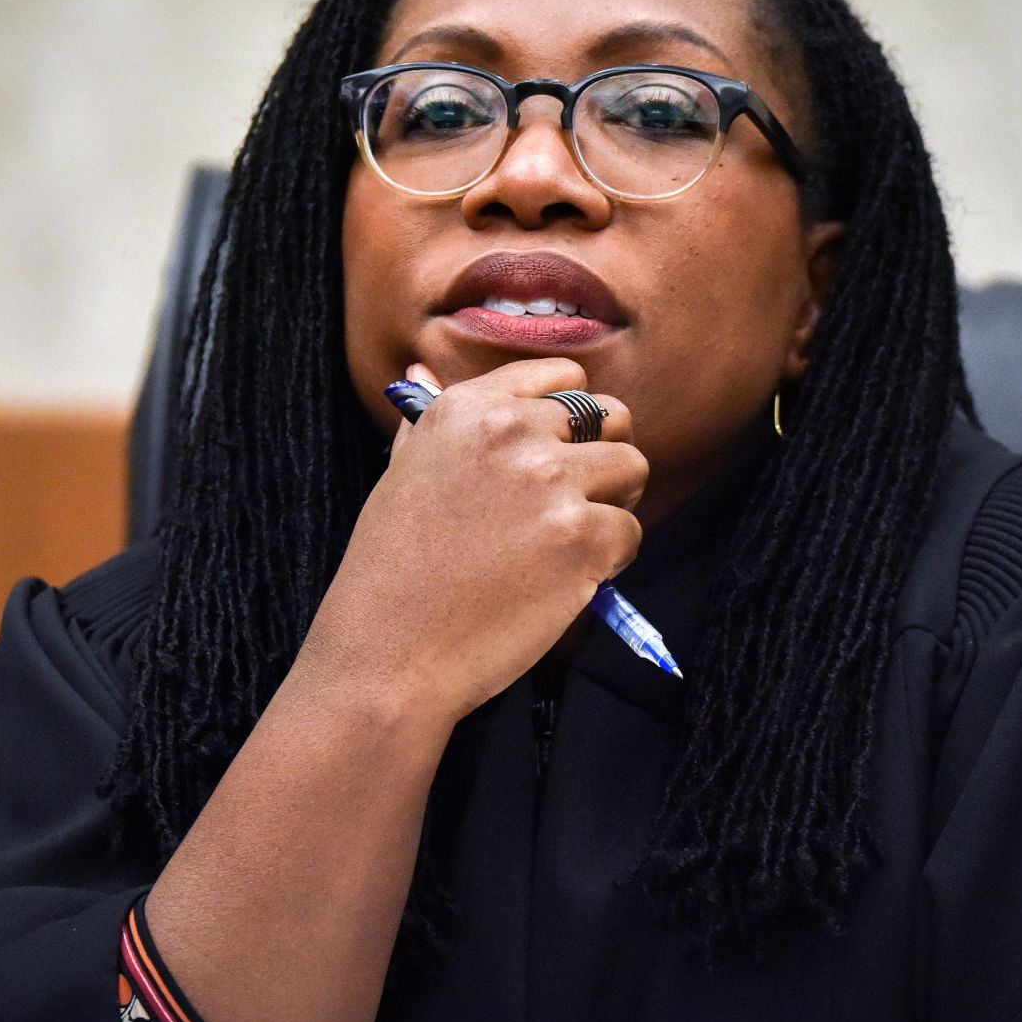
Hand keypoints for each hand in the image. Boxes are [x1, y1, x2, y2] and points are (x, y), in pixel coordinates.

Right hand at [297, 357, 646, 725]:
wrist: (390, 653)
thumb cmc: (391, 572)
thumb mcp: (401, 474)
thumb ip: (428, 421)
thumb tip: (422, 368)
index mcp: (465, 408)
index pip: (561, 375)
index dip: (574, 416)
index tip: (562, 451)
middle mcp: (510, 431)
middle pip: (611, 416)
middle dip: (604, 456)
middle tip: (576, 503)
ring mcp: (549, 481)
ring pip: (632, 468)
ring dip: (614, 505)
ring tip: (571, 543)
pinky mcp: (580, 536)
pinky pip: (631, 531)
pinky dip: (611, 560)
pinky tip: (567, 581)